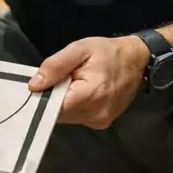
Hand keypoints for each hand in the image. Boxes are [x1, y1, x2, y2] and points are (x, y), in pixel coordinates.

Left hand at [30, 35, 150, 128]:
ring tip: (71, 84)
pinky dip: (74, 106)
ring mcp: (100, 121)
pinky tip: (80, 92)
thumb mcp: (80, 49)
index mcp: (90, 95)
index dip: (42, 98)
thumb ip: (56, 66)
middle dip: (53, 99)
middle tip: (57, 80)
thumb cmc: (108, 52)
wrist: (138, 61)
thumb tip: (34, 86)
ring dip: (64, 103)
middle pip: (59, 114)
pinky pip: (78, 117)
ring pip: (67, 117)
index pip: (54, 107)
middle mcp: (96, 113)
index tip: (37, 87)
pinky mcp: (102, 123)